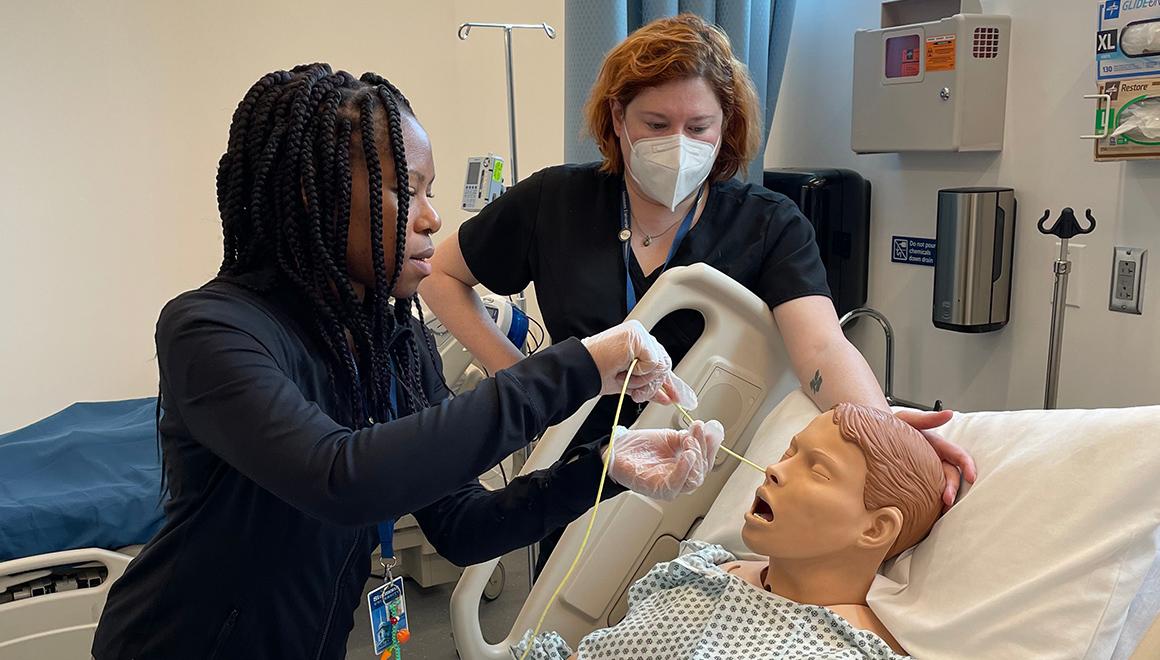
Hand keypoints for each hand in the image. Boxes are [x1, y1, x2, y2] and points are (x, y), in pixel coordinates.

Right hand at [580, 320, 696, 406]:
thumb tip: (668, 397)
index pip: (660, 362)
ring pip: (660, 365)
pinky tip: (624, 368)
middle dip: (652, 385)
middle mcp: (641, 336)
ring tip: (625, 379)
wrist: (582, 370)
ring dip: (642, 380)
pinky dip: (640, 372)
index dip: (668, 382)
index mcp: (639, 344)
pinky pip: (653, 362)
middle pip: (664, 365)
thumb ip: (650, 387)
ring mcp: (640, 334)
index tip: (675, 397)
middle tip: (637, 394)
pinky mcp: (638, 337)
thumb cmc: (598, 373)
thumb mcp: (630, 383)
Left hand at [605, 420, 723, 500]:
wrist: (618, 451)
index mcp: (685, 468)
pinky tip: (687, 455)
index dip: (711, 445)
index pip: (705, 460)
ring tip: (690, 442)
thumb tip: (707, 431)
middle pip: (702, 470)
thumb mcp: (670, 438)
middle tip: (698, 431)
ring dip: (696, 458)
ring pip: (694, 479)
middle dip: (704, 448)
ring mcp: (671, 487)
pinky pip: (677, 484)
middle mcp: (681, 480)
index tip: (713, 428)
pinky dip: (685, 469)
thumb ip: (689, 438)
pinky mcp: (659, 490)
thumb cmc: (642, 448)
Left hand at [894, 409, 977, 509]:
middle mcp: (935, 460)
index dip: (967, 466)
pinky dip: (931, 503)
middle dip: (953, 488)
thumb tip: (949, 413)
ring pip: (942, 487)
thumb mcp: (905, 420)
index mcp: (937, 445)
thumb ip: (926, 418)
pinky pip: (927, 493)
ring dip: (945, 498)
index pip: (958, 456)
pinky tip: (928, 512)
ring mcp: (926, 472)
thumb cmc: (889, 427)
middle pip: (952, 476)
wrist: (870, 437)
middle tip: (947, 500)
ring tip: (941, 511)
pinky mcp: (916, 483)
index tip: (971, 477)